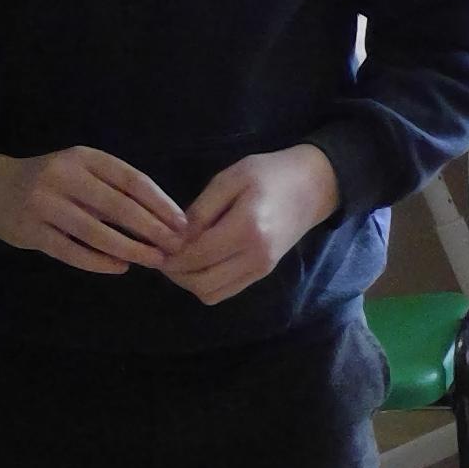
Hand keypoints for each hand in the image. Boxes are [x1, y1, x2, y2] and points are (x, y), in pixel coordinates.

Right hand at [0, 148, 188, 274]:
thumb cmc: (53, 182)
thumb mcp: (82, 172)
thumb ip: (115, 190)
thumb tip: (165, 220)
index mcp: (83, 157)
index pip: (131, 179)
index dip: (160, 203)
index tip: (183, 223)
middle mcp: (62, 176)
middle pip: (117, 206)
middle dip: (152, 229)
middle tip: (175, 247)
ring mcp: (44, 204)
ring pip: (95, 232)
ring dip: (130, 249)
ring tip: (155, 261)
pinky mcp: (30, 231)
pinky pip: (71, 252)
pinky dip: (99, 262)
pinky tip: (121, 267)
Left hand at [157, 145, 338, 305]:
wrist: (312, 187)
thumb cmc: (269, 174)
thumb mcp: (230, 179)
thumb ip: (201, 209)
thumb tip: (175, 237)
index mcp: (247, 228)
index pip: (196, 255)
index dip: (169, 255)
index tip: (155, 243)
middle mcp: (255, 256)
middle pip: (201, 282)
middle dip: (175, 273)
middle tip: (163, 253)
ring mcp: (261, 269)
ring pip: (211, 293)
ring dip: (188, 282)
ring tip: (179, 259)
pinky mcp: (262, 273)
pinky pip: (225, 291)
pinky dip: (205, 283)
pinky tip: (198, 263)